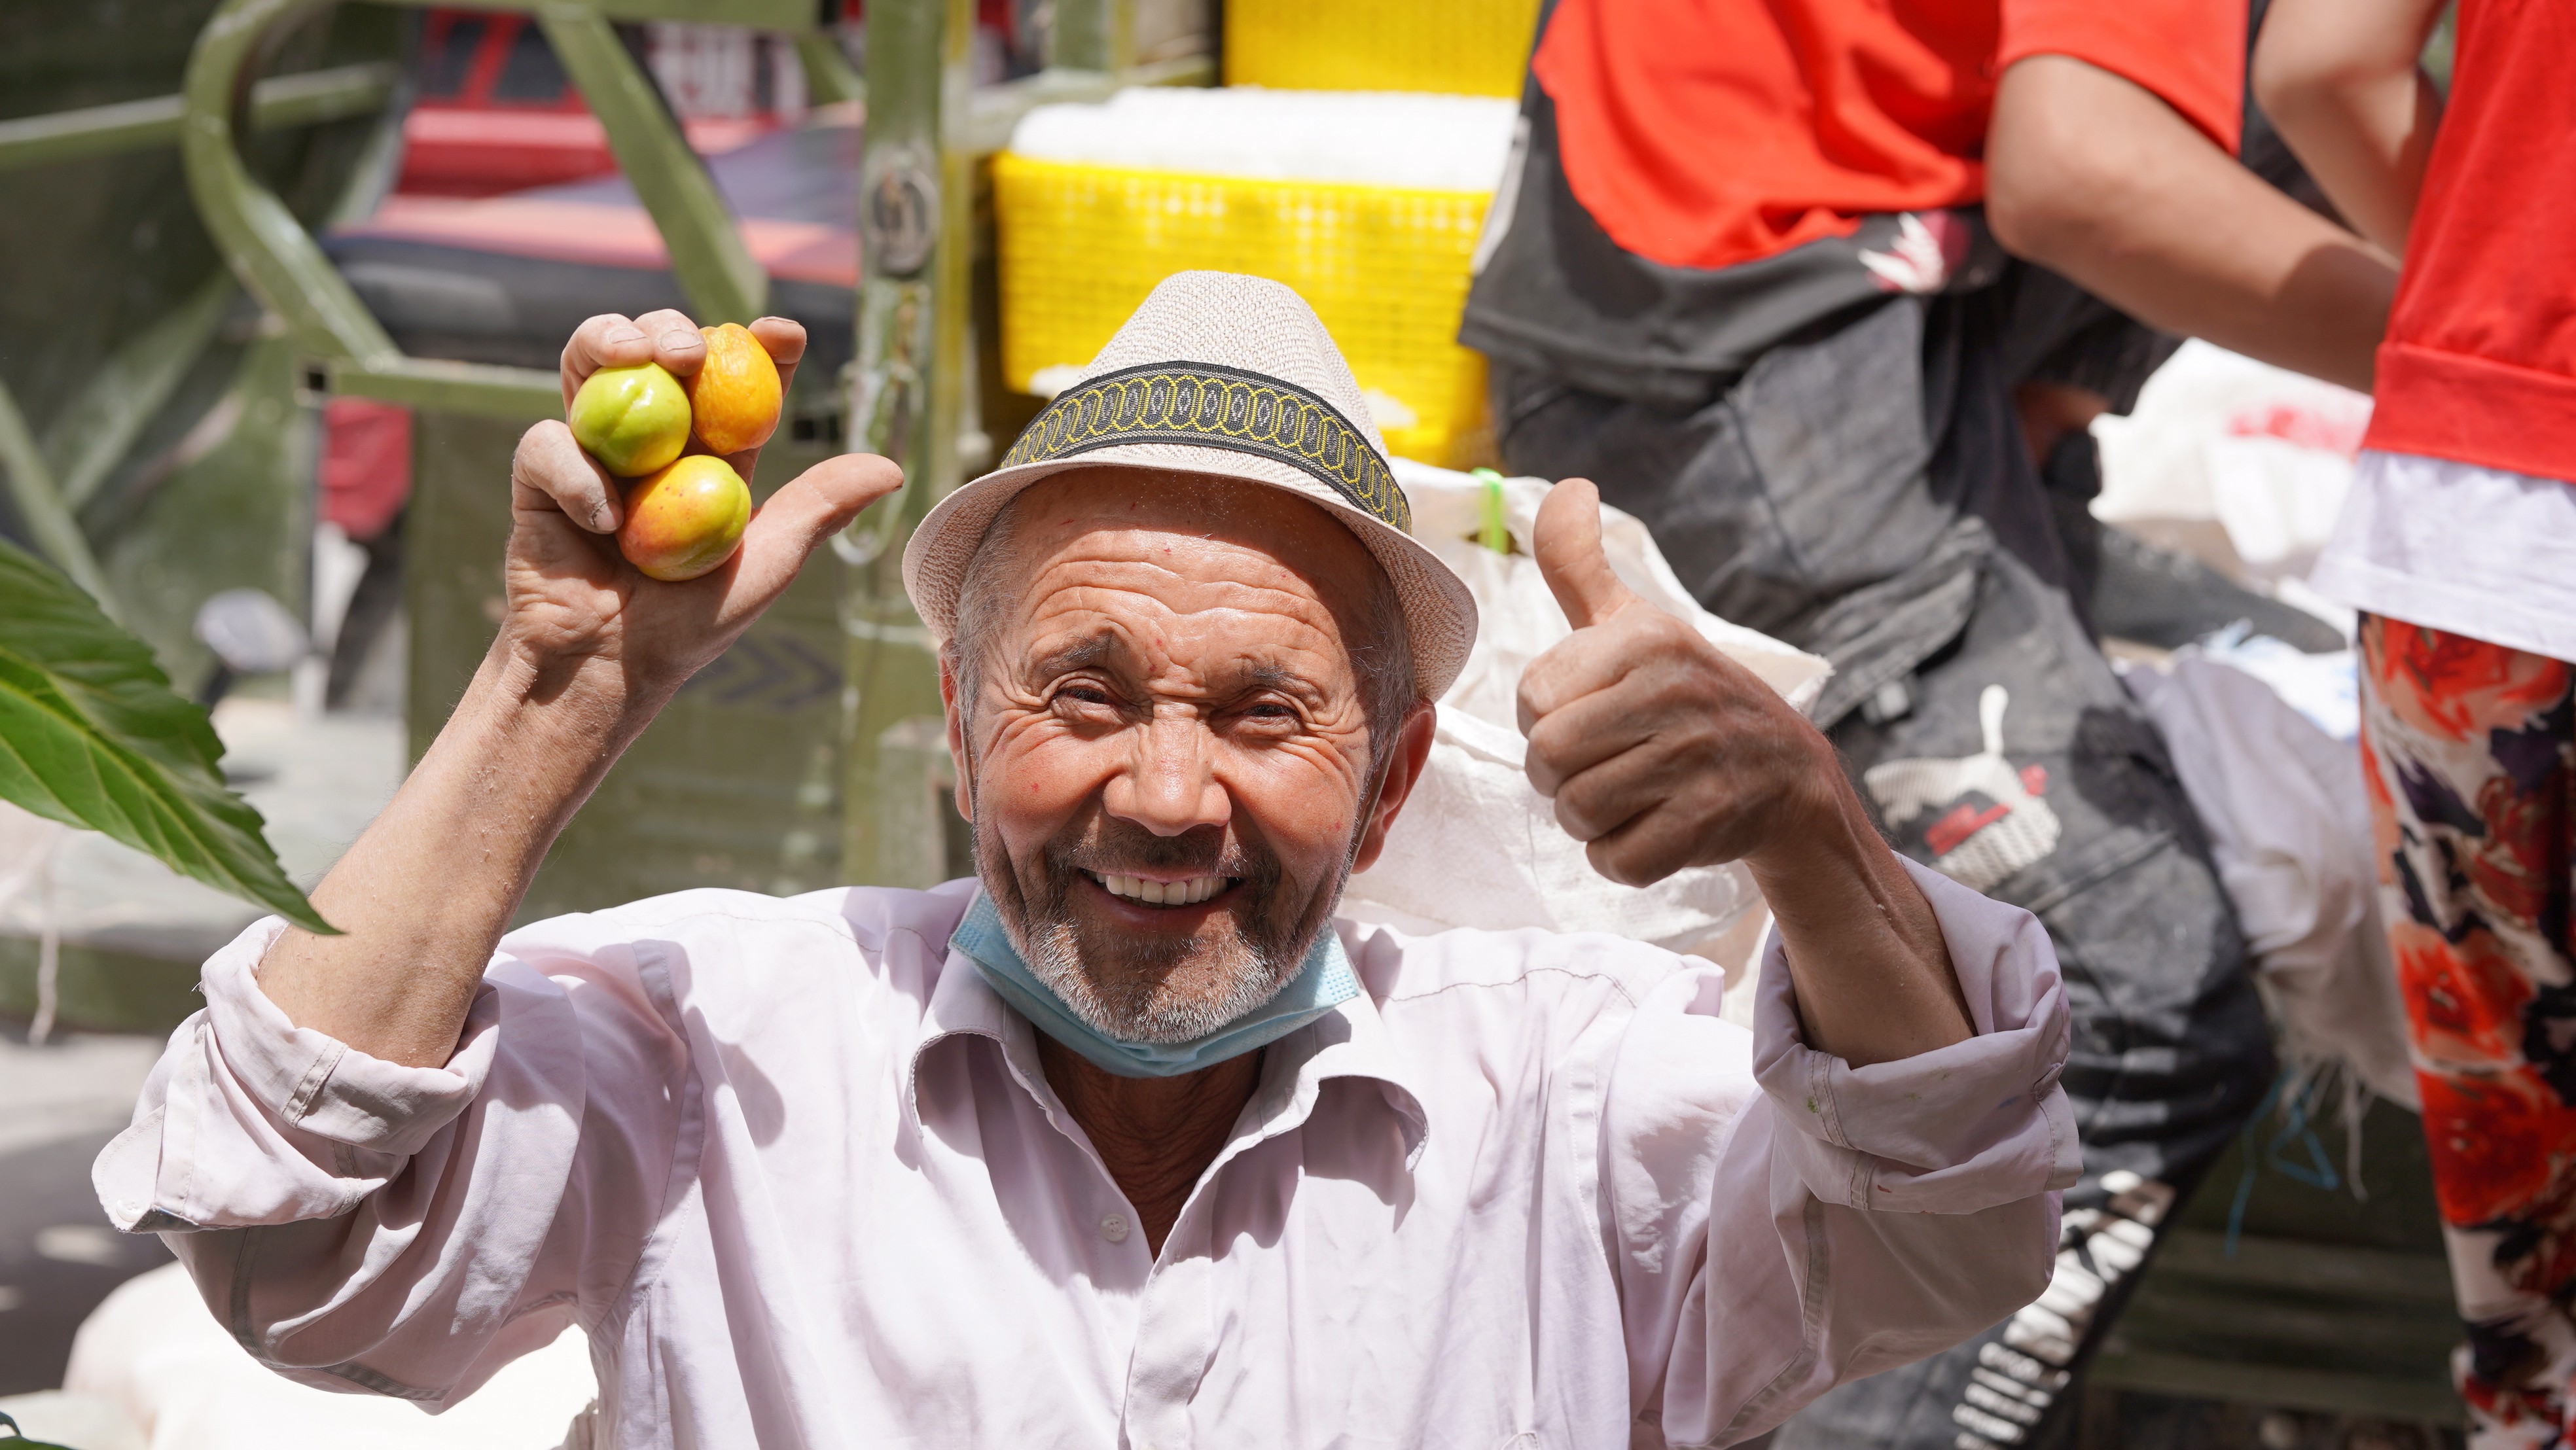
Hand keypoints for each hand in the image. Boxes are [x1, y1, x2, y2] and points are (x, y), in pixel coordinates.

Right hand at [506, 310, 900, 702]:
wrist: (608, 671)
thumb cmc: (692, 624)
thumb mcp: (769, 560)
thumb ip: (819, 507)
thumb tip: (892, 467)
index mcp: (711, 452)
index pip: (737, 380)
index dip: (759, 346)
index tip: (783, 332)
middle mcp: (651, 440)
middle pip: (656, 352)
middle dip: (671, 329)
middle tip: (690, 349)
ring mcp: (592, 451)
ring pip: (586, 362)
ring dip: (609, 341)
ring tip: (640, 357)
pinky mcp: (539, 477)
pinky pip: (548, 442)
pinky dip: (575, 472)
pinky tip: (602, 519)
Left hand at [1516, 479, 1837, 886]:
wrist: (1787, 774)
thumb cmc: (1686, 696)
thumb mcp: (1636, 623)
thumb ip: (1581, 566)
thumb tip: (1568, 488)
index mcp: (1645, 639)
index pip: (1532, 699)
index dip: (1548, 720)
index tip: (1590, 716)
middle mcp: (1674, 691)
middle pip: (1547, 760)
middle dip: (1561, 778)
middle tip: (1604, 766)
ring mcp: (1697, 759)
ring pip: (1577, 813)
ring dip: (1591, 820)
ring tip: (1630, 796)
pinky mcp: (1710, 821)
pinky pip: (1618, 860)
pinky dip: (1623, 857)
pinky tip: (1653, 828)